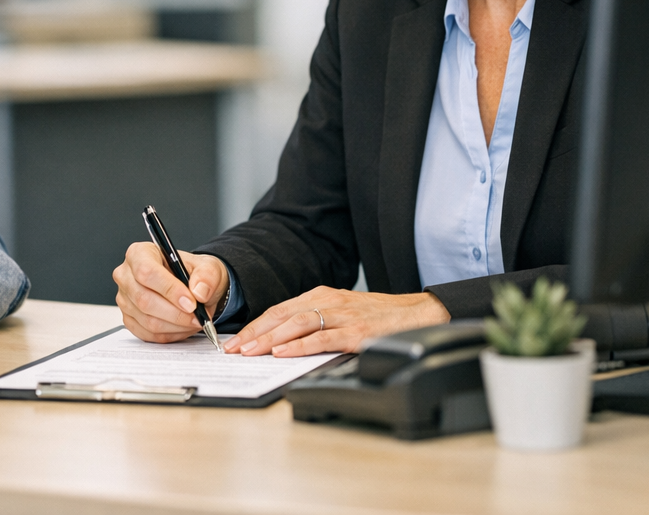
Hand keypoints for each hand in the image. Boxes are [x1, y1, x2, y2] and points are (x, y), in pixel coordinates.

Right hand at [113, 242, 228, 342]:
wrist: (191, 287)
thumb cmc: (193, 273)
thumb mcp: (208, 267)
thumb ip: (207, 276)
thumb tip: (199, 292)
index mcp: (140, 253)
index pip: (147, 271)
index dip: (169, 289)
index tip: (191, 302)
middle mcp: (126, 275)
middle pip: (144, 299)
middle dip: (176, 313)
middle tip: (198, 316)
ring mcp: (125, 299)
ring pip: (147, 320)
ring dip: (176, 325)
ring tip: (194, 321)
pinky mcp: (129, 319)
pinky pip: (148, 334)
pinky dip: (170, 334)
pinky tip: (183, 326)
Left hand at [223, 286, 449, 356]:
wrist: (416, 314)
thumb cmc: (377, 317)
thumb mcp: (341, 312)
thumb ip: (316, 322)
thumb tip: (283, 342)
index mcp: (320, 295)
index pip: (278, 310)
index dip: (255, 325)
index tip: (235, 340)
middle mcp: (326, 301)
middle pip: (281, 315)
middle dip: (254, 333)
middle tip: (232, 348)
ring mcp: (341, 315)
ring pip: (296, 323)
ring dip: (269, 339)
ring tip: (250, 351)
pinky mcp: (355, 332)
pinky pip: (322, 338)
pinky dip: (299, 345)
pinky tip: (284, 353)